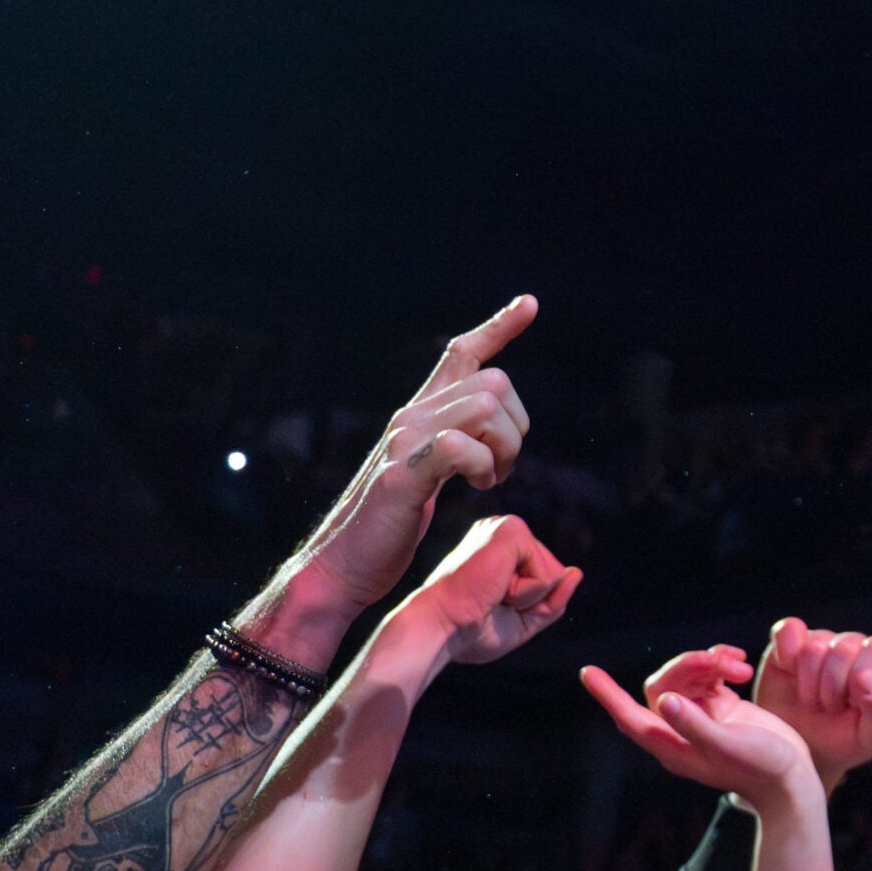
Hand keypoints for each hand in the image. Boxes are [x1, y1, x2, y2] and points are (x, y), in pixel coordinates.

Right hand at [291, 296, 538, 615]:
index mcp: (419, 414)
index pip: (461, 353)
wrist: (341, 566)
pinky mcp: (402, 475)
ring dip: (505, 448)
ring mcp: (404, 442)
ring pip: (485, 406)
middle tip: (502, 469)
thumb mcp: (427, 472)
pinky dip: (483, 466)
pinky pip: (459, 446)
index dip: (499, 327)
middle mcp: (410, 416)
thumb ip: (452, 443)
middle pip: (493, 382)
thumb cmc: (387, 524)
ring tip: (489, 481)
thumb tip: (487, 429)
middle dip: (516, 426)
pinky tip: (476, 488)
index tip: (530, 304)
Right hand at [397, 515, 582, 665]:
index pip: (546, 578)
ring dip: (526, 597)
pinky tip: (495, 588)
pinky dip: (526, 592)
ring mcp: (507, 528)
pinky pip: (546, 574)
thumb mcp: (522, 620)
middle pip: (553, 574)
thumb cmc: (471, 630)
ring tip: (491, 594)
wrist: (441, 629)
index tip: (489, 605)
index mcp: (502, 550)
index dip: (527, 604)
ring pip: (553, 574)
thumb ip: (554, 599)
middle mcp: (503, 532)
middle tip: (490, 601)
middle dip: (530, 601)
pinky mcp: (511, 532)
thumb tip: (576, 573)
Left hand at [581, 653, 813, 804]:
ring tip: (739, 666)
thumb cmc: (760, 768)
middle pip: (664, 685)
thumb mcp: (726, 746)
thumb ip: (694, 725)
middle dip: (687, 666)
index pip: (629, 717)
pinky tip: (742, 667)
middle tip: (718, 660)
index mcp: (673, 746)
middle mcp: (680, 730)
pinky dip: (721, 664)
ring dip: (709, 662)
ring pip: (686, 676)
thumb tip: (664, 701)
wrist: (790, 778)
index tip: (587, 672)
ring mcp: (700, 718)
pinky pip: (709, 676)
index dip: (608, 695)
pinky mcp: (722, 707)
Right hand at [752, 619, 871, 789]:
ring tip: (810, 700)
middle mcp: (853, 645)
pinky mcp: (788, 642)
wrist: (800, 751)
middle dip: (831, 688)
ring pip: (814, 646)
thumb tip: (867, 677)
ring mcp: (820, 640)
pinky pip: (787, 630)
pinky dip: (785, 653)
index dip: (860, 680)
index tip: (850, 706)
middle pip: (844, 649)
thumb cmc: (843, 741)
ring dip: (808, 683)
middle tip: (827, 707)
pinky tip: (788, 675)